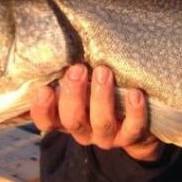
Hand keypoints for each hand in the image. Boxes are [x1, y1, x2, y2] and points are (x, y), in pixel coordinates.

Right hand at [30, 64, 162, 161]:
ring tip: (104, 72)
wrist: (138, 118)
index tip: (45, 89)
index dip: (42, 109)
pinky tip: (135, 92)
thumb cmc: (100, 88)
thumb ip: (68, 70)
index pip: (46, 121)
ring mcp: (107, 136)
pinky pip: (133, 128)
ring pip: (102, 124)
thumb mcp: (82, 81)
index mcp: (65, 118)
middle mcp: (84, 131)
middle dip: (74, 95)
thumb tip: (57, 45)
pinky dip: (134, 111)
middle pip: (72, 121)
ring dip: (102, 97)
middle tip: (78, 69)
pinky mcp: (131, 136)